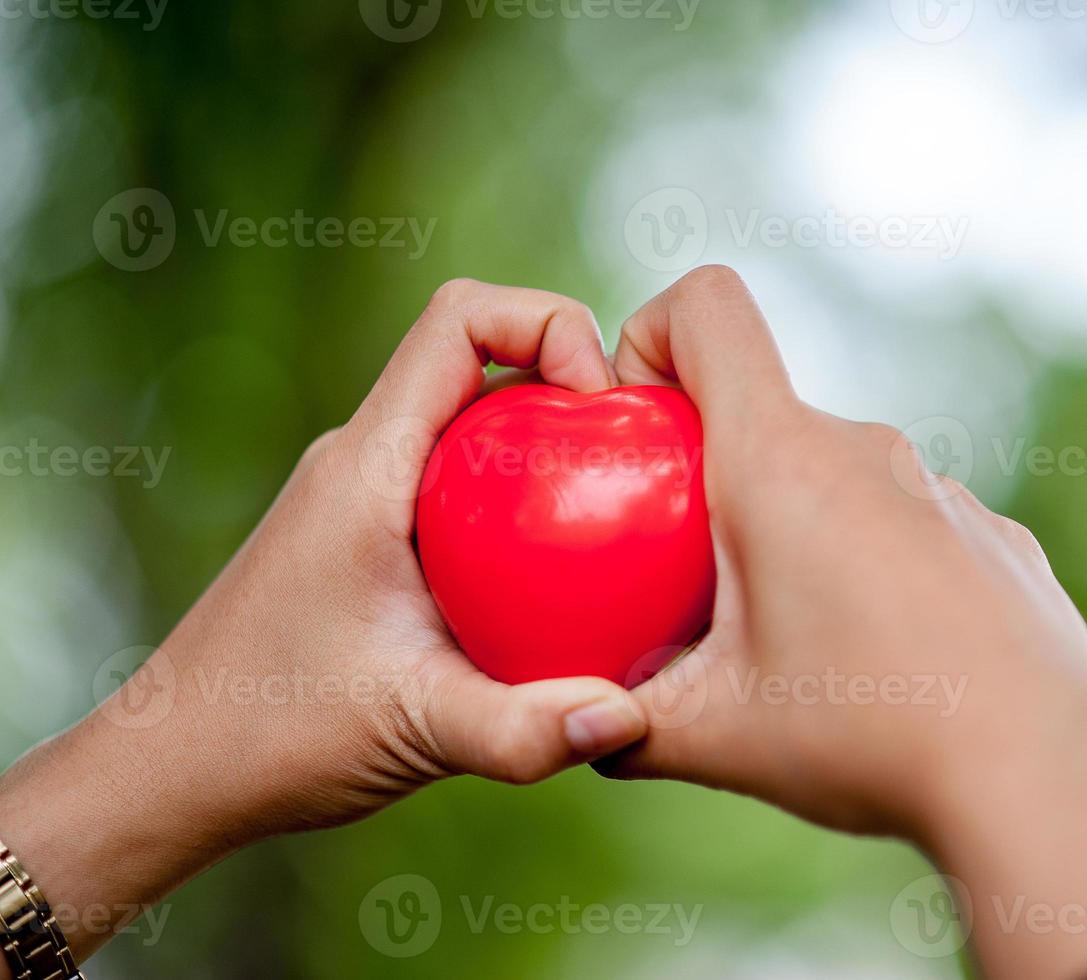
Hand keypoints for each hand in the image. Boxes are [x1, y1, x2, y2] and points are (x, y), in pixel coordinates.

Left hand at [0, 280, 648, 962]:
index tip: (601, 409)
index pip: (461, 319)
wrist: (172, 770)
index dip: (549, 323)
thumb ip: (524, 729)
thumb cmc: (270, 737)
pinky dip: (520, 504)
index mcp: (369, 466)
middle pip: (481, 360)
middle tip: (630, 469)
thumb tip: (631, 716)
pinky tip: (558, 585)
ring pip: (473, 425)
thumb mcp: (415, 731)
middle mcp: (364, 460)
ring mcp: (365, 497)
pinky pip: (461, 484)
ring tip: (612, 523)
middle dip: (569, 386)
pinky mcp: (371, 538)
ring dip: (547, 447)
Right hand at [598, 266, 1086, 979]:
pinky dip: (874, 568)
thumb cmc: (870, 738)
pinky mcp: (994, 537)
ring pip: (838, 478)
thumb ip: (626, 721)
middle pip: (765, 414)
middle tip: (703, 593)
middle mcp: (867, 450)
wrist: (1044, 776)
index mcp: (781, 462)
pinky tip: (890, 662)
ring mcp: (943, 490)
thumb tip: (586, 726)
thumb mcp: (716, 735)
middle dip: (715, 482)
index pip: (708, 308)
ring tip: (803, 643)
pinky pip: (906, 525)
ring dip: (799, 533)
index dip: (652, 334)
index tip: (641, 428)